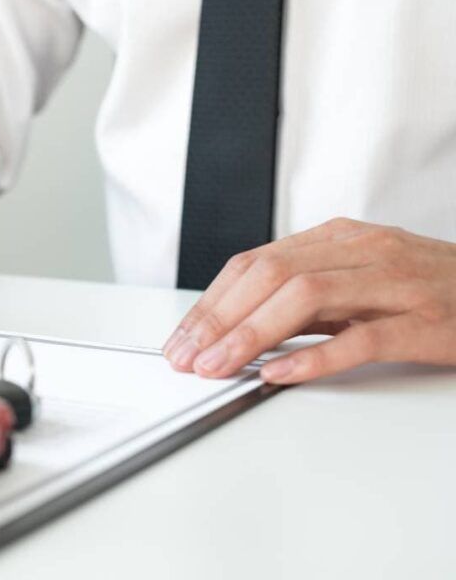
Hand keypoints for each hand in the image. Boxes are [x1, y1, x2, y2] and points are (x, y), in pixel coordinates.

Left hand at [163, 218, 455, 383]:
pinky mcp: (425, 321)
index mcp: (339, 238)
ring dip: (250, 334)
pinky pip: (361, 338)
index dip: (211, 302)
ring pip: (305, 297)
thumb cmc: (429, 289)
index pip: (254, 263)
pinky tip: (278, 373)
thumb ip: (304, 300)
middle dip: (218, 318)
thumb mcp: (357, 282)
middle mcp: (363, 251)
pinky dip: (313, 357)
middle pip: (270, 275)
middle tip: (187, 356)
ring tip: (218, 366)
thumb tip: (239, 328)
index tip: (182, 337)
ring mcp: (395, 283)